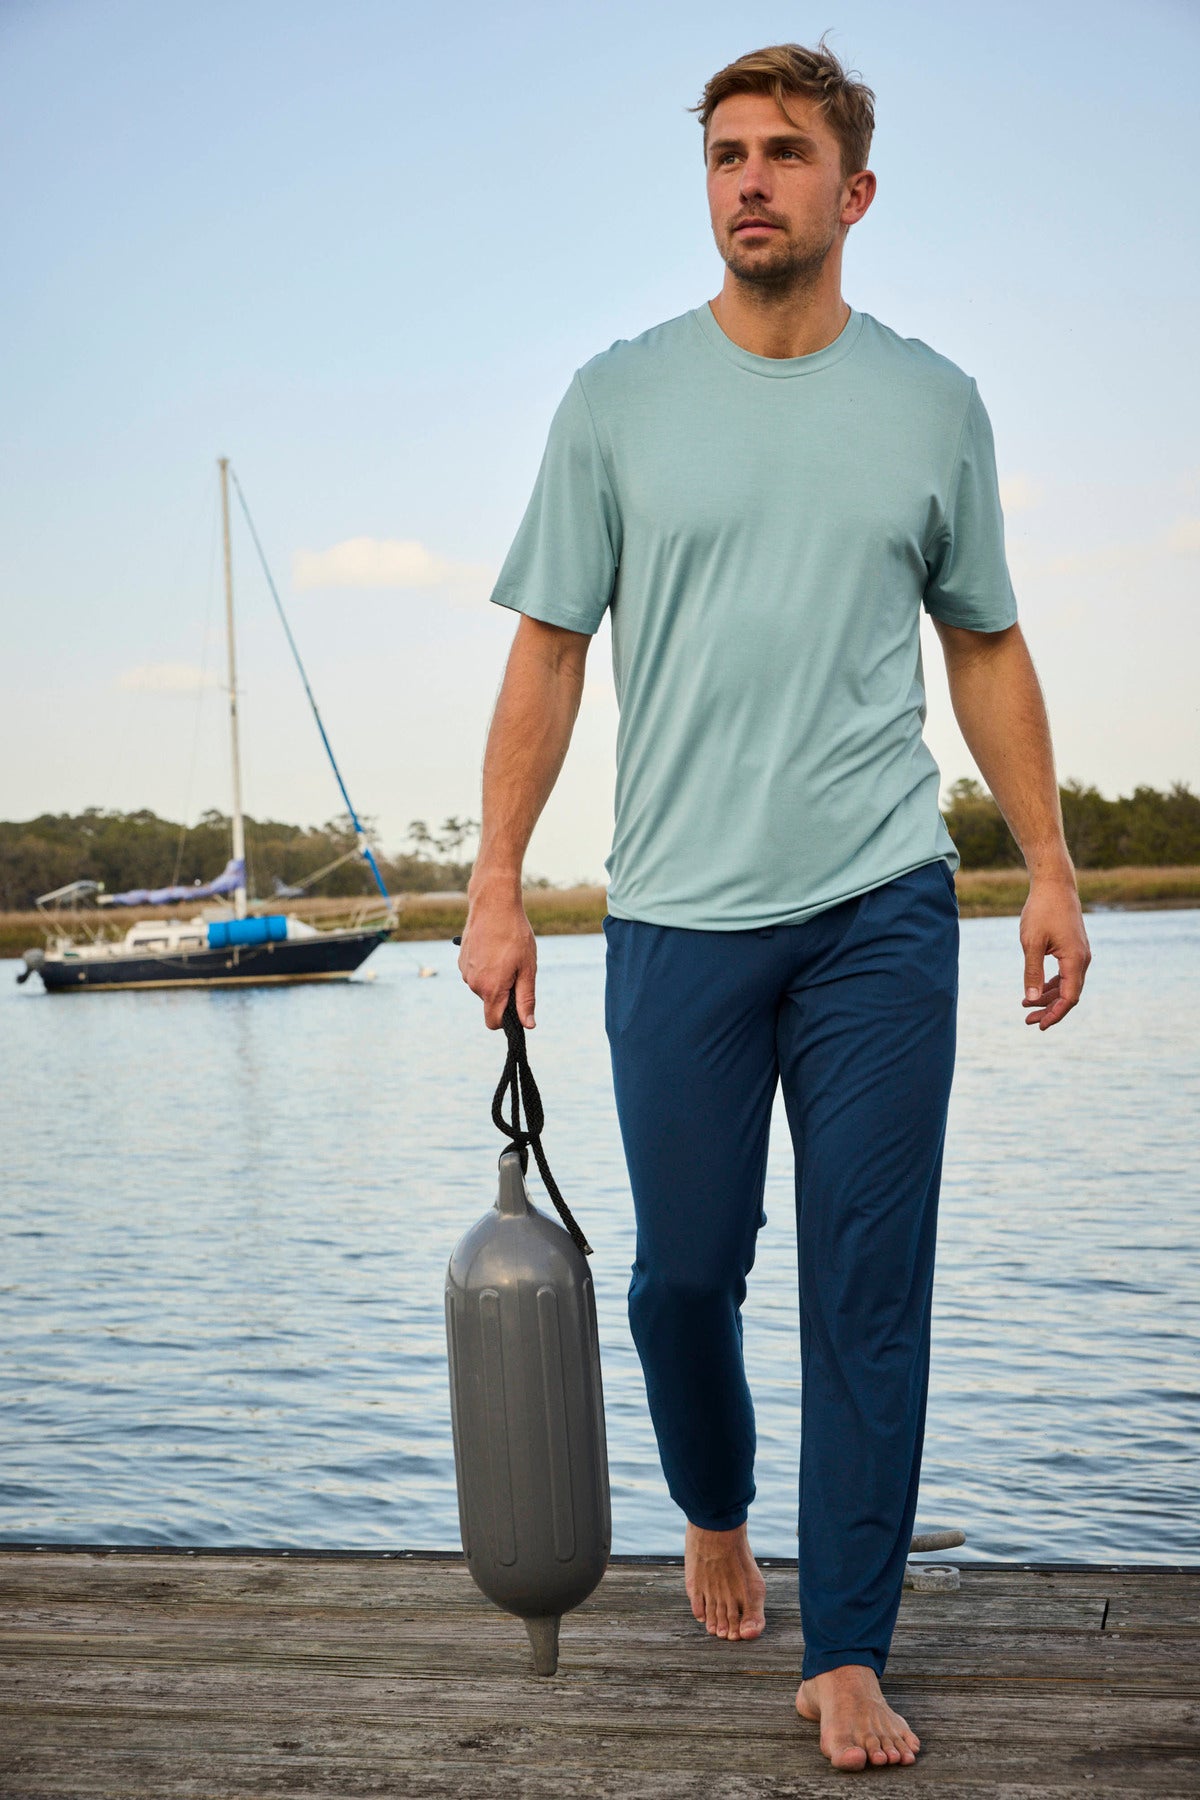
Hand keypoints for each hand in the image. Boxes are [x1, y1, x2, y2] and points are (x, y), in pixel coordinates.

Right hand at [458, 884, 536, 1029]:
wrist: (493, 904)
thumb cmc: (515, 935)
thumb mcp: (528, 968)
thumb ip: (526, 999)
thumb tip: (528, 1025)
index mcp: (491, 989)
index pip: (493, 1022)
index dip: (507, 1021)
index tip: (517, 1006)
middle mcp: (474, 984)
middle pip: (490, 1002)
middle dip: (504, 993)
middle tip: (517, 968)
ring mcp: (465, 971)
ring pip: (483, 986)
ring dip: (495, 978)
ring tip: (505, 955)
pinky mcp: (462, 960)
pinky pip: (476, 973)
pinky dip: (485, 967)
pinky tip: (494, 948)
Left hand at [1019, 874, 1090, 1029]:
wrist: (1054, 885)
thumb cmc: (1041, 911)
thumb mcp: (1031, 942)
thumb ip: (1032, 972)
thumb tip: (1032, 999)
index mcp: (1075, 960)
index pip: (1069, 998)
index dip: (1055, 1014)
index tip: (1039, 1025)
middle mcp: (1082, 960)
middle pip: (1069, 995)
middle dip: (1049, 1010)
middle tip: (1027, 1020)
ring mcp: (1080, 954)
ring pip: (1067, 985)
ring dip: (1049, 998)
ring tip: (1025, 1006)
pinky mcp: (1074, 948)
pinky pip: (1065, 974)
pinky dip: (1052, 984)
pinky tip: (1036, 990)